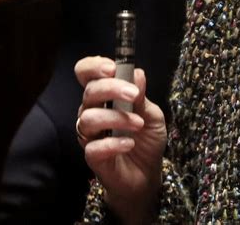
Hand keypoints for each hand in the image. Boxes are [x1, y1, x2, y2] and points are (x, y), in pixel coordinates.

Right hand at [75, 56, 166, 223]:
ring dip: (116, 118)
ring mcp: (90, 134)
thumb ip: (142, 96)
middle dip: (111, 88)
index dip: (93, 66)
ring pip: (89, 118)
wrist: (148, 173)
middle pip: (90, 91)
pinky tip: (129, 143)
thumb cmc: (147, 138)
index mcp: (105, 94)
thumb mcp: (152, 114)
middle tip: (133, 94)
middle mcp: (92, 110)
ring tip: (138, 124)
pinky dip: (113, 143)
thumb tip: (137, 74)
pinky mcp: (92, 157)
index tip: (112, 68)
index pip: (86, 72)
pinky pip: (93, 147)